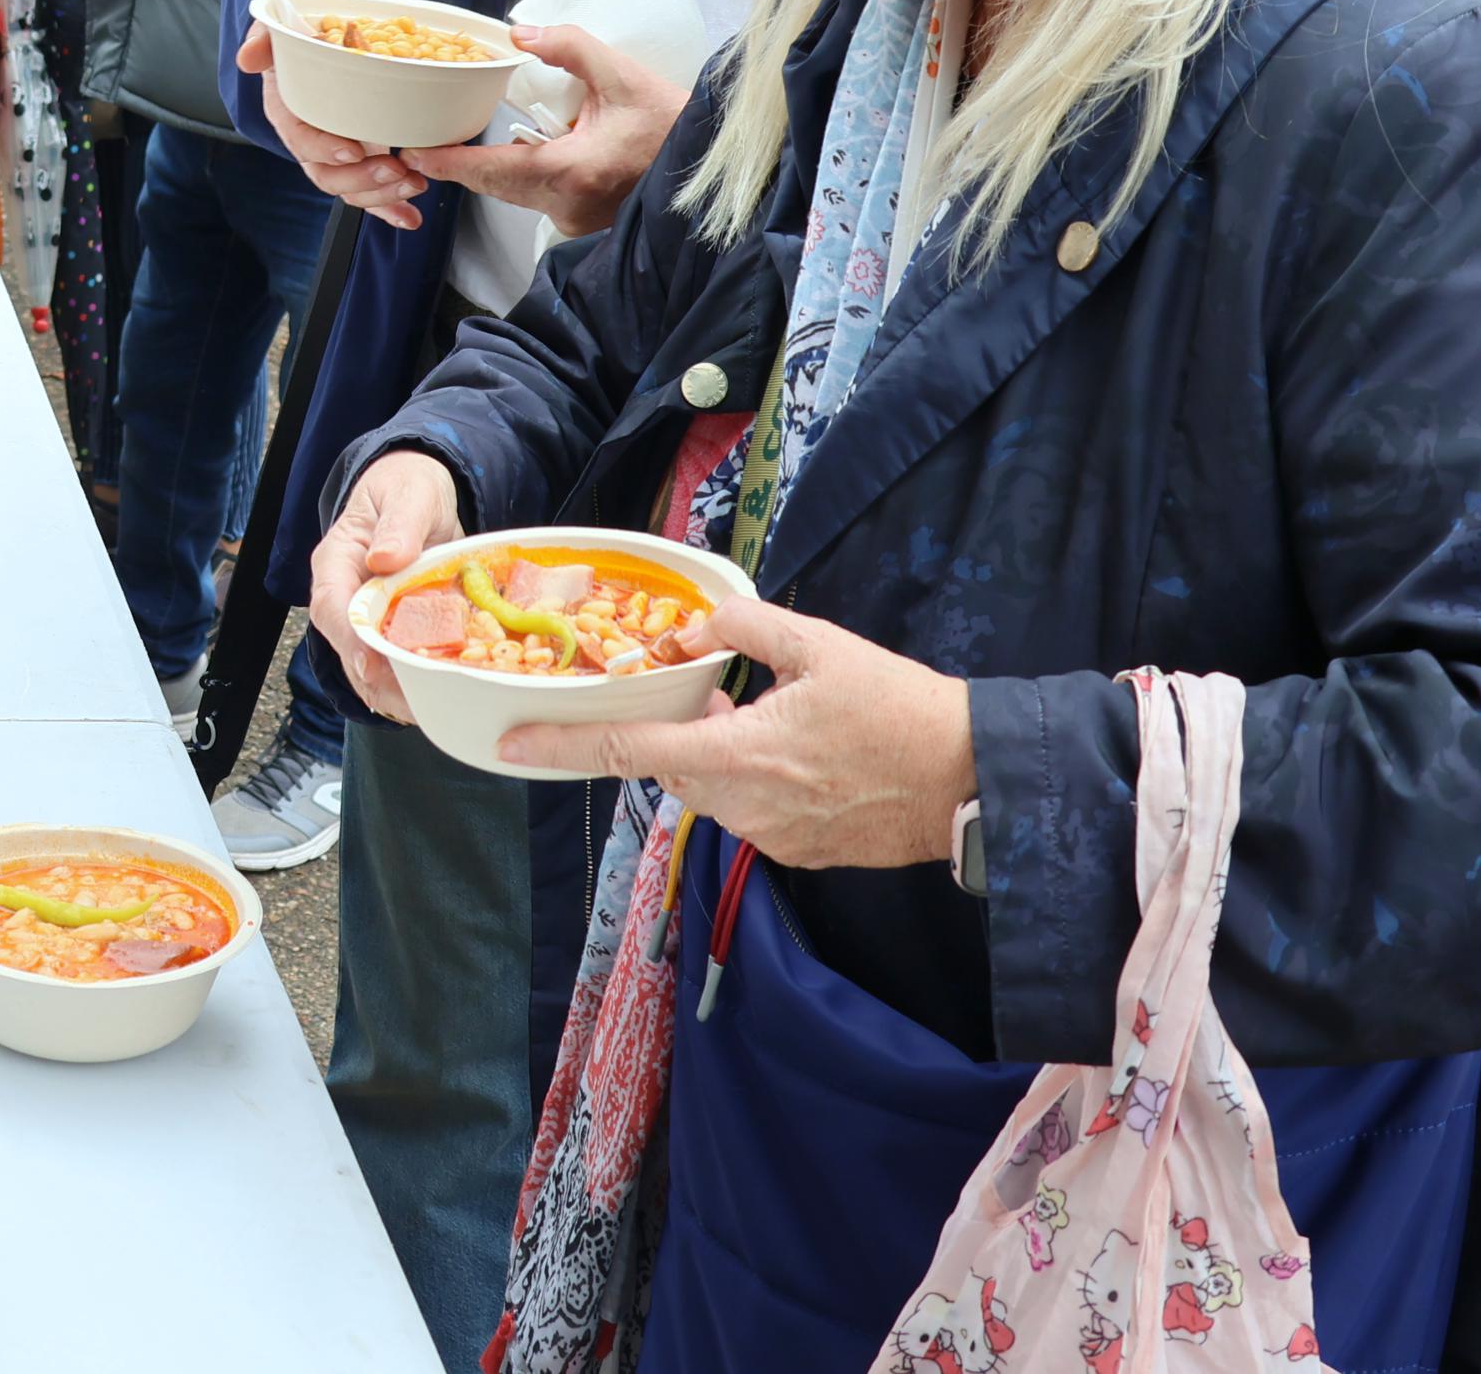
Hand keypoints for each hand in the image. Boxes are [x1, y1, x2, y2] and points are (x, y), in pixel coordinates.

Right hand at [238, 18, 426, 227]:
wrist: (319, 36)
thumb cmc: (299, 32)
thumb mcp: (278, 28)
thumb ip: (264, 39)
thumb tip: (247, 58)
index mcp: (287, 111)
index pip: (300, 138)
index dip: (324, 149)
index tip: (352, 148)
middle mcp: (309, 139)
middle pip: (327, 174)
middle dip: (361, 179)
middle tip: (396, 169)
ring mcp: (334, 152)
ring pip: (350, 188)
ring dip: (382, 194)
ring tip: (414, 185)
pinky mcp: (357, 158)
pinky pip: (369, 191)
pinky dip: (389, 208)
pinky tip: (410, 218)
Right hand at [311, 452, 466, 717]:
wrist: (420, 497)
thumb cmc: (409, 489)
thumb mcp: (410, 494)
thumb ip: (399, 523)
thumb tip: (385, 557)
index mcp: (336, 561)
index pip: (331, 606)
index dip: (349, 640)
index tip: (373, 665)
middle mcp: (344, 596)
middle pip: (347, 648)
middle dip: (378, 681)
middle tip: (415, 704)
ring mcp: (365, 618)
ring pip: (367, 668)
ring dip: (396, 693)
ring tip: (431, 710)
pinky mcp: (390, 632)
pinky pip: (393, 666)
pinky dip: (414, 686)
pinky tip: (440, 698)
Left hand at [395, 24, 685, 236]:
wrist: (710, 166)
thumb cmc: (673, 125)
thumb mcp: (624, 76)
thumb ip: (571, 48)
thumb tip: (522, 32)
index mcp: (572, 172)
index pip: (494, 171)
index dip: (451, 162)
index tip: (415, 153)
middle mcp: (567, 204)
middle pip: (497, 185)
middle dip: (462, 165)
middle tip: (425, 144)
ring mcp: (575, 219)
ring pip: (516, 194)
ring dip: (492, 171)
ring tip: (461, 145)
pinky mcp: (583, 221)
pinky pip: (538, 199)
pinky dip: (521, 178)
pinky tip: (517, 154)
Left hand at [498, 599, 976, 871]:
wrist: (969, 780)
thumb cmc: (897, 708)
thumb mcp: (817, 644)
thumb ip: (741, 627)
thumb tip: (692, 629)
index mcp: (736, 756)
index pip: (627, 754)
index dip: (561, 747)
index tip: (511, 744)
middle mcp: (742, 807)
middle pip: (670, 767)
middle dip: (673, 731)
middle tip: (706, 689)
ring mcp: (770, 837)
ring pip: (710, 787)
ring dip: (718, 751)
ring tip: (772, 714)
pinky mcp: (797, 853)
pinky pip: (749, 809)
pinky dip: (755, 777)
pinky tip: (801, 751)